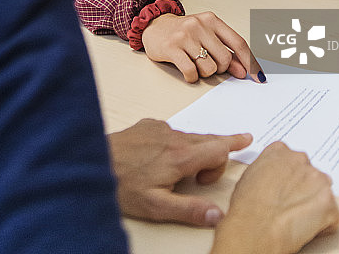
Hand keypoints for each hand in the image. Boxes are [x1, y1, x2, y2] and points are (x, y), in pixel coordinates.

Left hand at [107, 118, 252, 225]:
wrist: (92, 161)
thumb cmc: (123, 186)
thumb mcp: (157, 207)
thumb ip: (189, 209)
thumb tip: (217, 214)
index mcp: (180, 157)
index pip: (217, 147)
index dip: (233, 144)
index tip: (247, 138)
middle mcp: (173, 137)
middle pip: (207, 140)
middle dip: (216, 152)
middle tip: (207, 177)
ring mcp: (159, 128)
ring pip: (189, 137)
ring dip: (195, 151)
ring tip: (183, 174)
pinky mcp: (147, 125)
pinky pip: (172, 133)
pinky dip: (178, 143)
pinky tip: (162, 159)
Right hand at [141, 11, 264, 82]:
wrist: (155, 25)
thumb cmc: (185, 33)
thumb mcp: (207, 36)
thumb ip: (225, 52)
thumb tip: (244, 71)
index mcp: (212, 20)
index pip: (238, 43)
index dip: (250, 62)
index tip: (258, 77)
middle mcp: (200, 25)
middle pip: (224, 59)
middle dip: (220, 69)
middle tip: (209, 64)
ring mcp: (185, 36)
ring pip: (209, 68)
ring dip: (204, 73)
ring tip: (195, 63)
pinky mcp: (172, 47)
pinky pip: (191, 72)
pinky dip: (192, 77)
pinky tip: (187, 70)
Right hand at [211, 141, 338, 253]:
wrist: (255, 226)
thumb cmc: (247, 206)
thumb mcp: (250, 174)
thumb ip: (267, 169)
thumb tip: (273, 179)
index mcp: (280, 151)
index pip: (292, 159)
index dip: (291, 177)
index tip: (287, 187)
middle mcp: (300, 159)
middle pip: (310, 174)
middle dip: (305, 189)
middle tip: (292, 205)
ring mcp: (317, 179)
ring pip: (322, 192)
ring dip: (315, 204)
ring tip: (298, 218)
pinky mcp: (329, 201)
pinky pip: (332, 214)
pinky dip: (323, 224)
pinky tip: (306, 228)